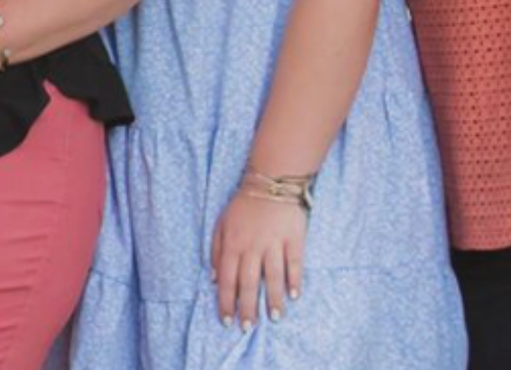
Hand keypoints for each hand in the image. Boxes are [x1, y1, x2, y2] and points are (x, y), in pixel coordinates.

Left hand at [212, 187, 304, 328]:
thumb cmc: (243, 205)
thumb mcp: (221, 224)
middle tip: (248, 327)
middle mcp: (252, 247)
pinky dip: (294, 280)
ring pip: (272, 277)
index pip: (227, 280)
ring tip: (273, 317)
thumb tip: (215, 279)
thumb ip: (216, 251)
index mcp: (233, 244)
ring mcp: (274, 244)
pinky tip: (294, 295)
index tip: (227, 320)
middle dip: (247, 308)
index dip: (226, 302)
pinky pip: (294, 264)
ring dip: (272, 299)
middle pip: (248, 283)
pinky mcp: (294, 240)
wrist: (271, 182)